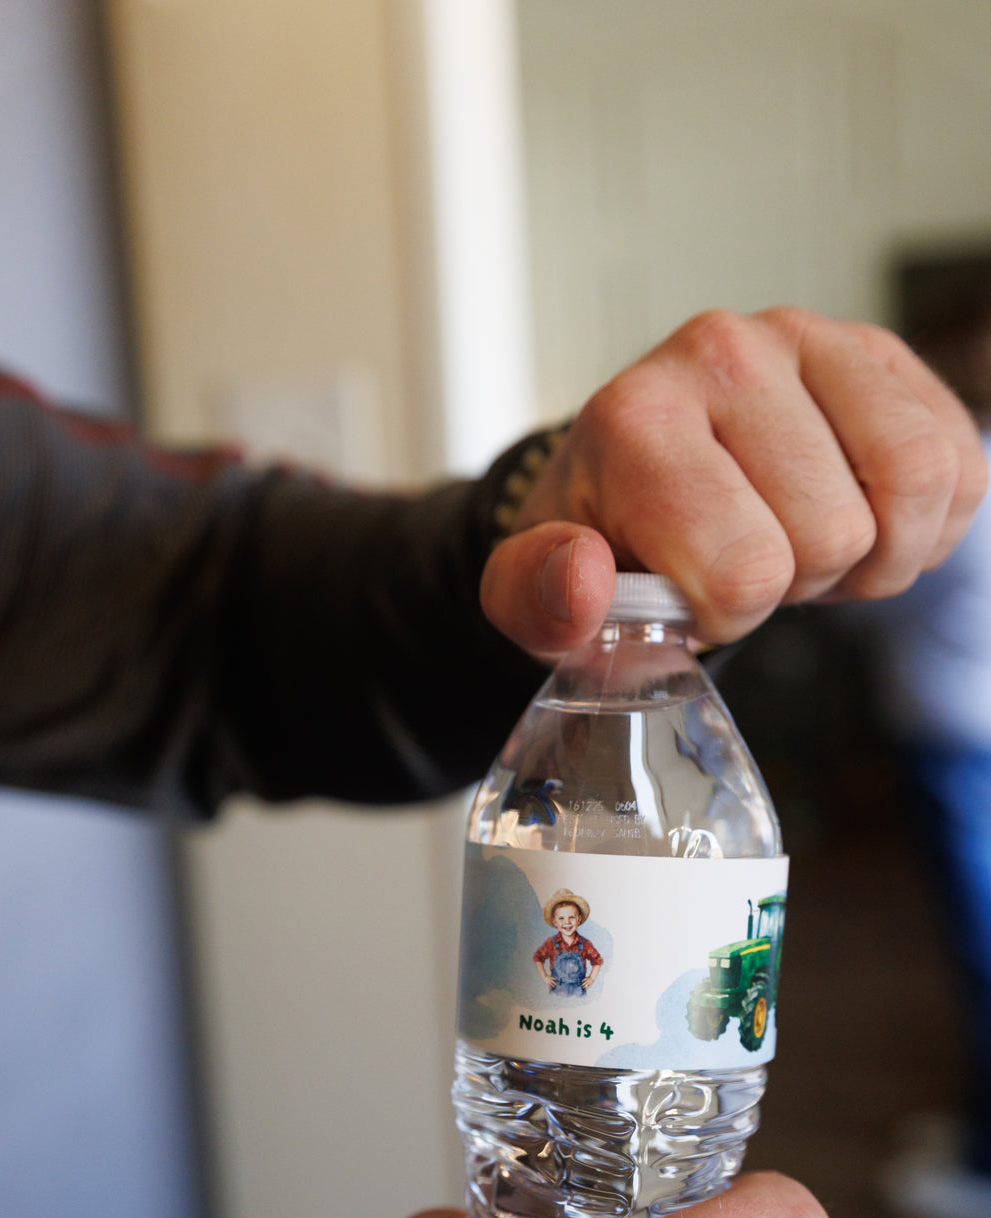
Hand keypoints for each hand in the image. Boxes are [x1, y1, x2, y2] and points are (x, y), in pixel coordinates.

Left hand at [481, 306, 988, 653]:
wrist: (642, 470)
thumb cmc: (603, 533)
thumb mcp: (534, 587)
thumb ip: (536, 598)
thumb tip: (583, 581)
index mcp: (635, 418)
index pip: (743, 570)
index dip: (729, 613)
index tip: (691, 591)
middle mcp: (724, 354)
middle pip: (833, 536)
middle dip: (798, 582)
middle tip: (750, 558)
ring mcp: (810, 340)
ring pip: (913, 486)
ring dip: (874, 553)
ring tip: (807, 542)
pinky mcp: (879, 352)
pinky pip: (960, 463)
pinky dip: (924, 524)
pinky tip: (859, 517)